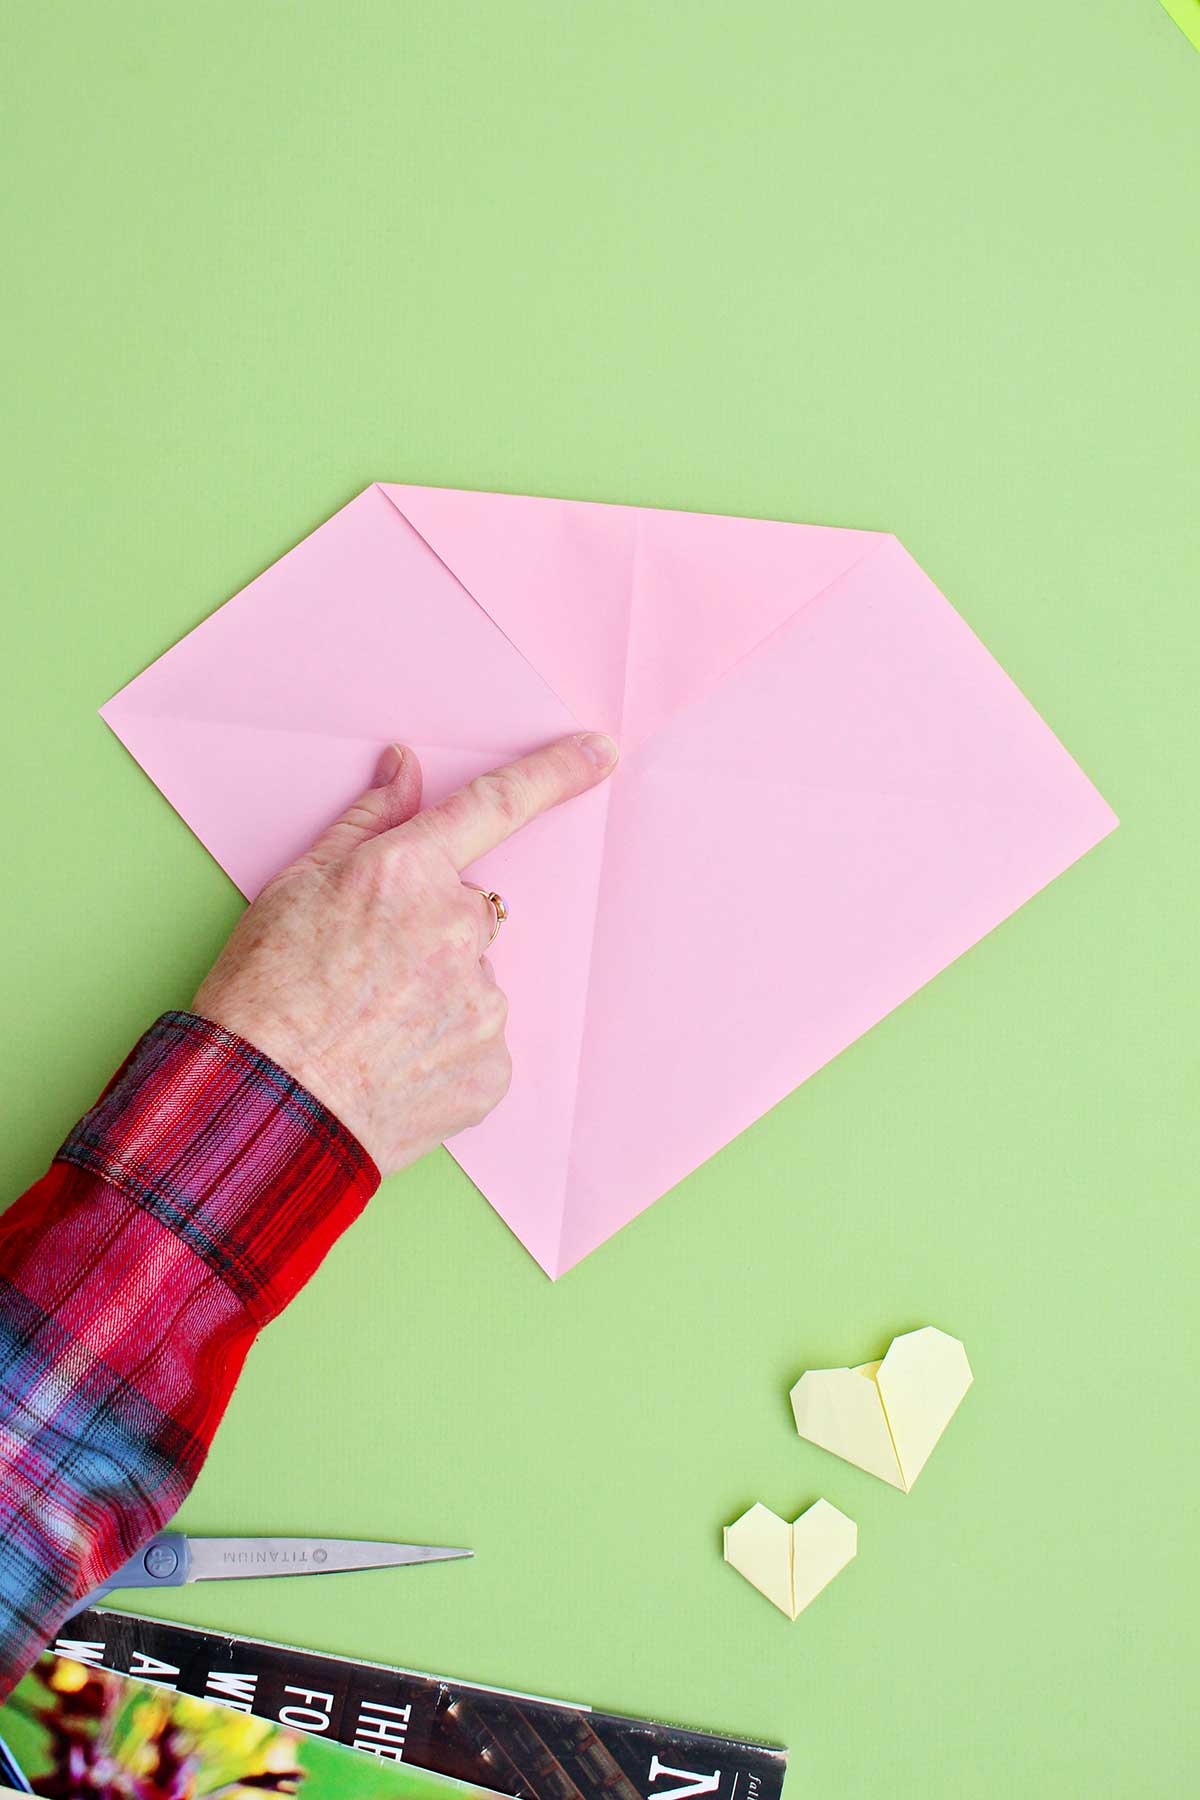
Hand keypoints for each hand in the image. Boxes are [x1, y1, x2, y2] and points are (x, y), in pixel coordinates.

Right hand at [193, 732, 618, 1173]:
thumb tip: (407, 767)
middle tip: (367, 972)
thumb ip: (366, 822)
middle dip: (429, 931)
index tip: (600, 753)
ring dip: (438, 994)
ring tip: (371, 1029)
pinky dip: (445, 1051)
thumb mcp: (295, 885)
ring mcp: (482, 1002)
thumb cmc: (264, 993)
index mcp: (407, 872)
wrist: (264, 1109)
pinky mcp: (493, 1069)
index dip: (556, 773)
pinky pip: (480, 1043)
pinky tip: (394, 1065)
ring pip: (474, 980)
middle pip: (468, 912)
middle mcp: (456, 929)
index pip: (496, 806)